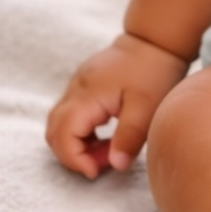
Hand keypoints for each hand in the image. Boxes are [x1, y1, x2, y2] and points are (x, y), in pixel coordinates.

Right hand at [45, 33, 188, 179]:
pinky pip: (71, 114)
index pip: (63, 134)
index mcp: (88, 95)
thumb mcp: (146, 108)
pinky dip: (82, 132)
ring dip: (77, 143)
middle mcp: (76, 90)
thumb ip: (129, 138)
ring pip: (60, 123)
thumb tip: (116, 165)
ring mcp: (78, 86)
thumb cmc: (154, 71)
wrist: (156, 39)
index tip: (96, 172)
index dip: (74, 159)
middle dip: (73, 154)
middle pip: (54, 131)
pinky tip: (107, 135)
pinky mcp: (85, 85)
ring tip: (108, 150)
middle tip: (103, 163)